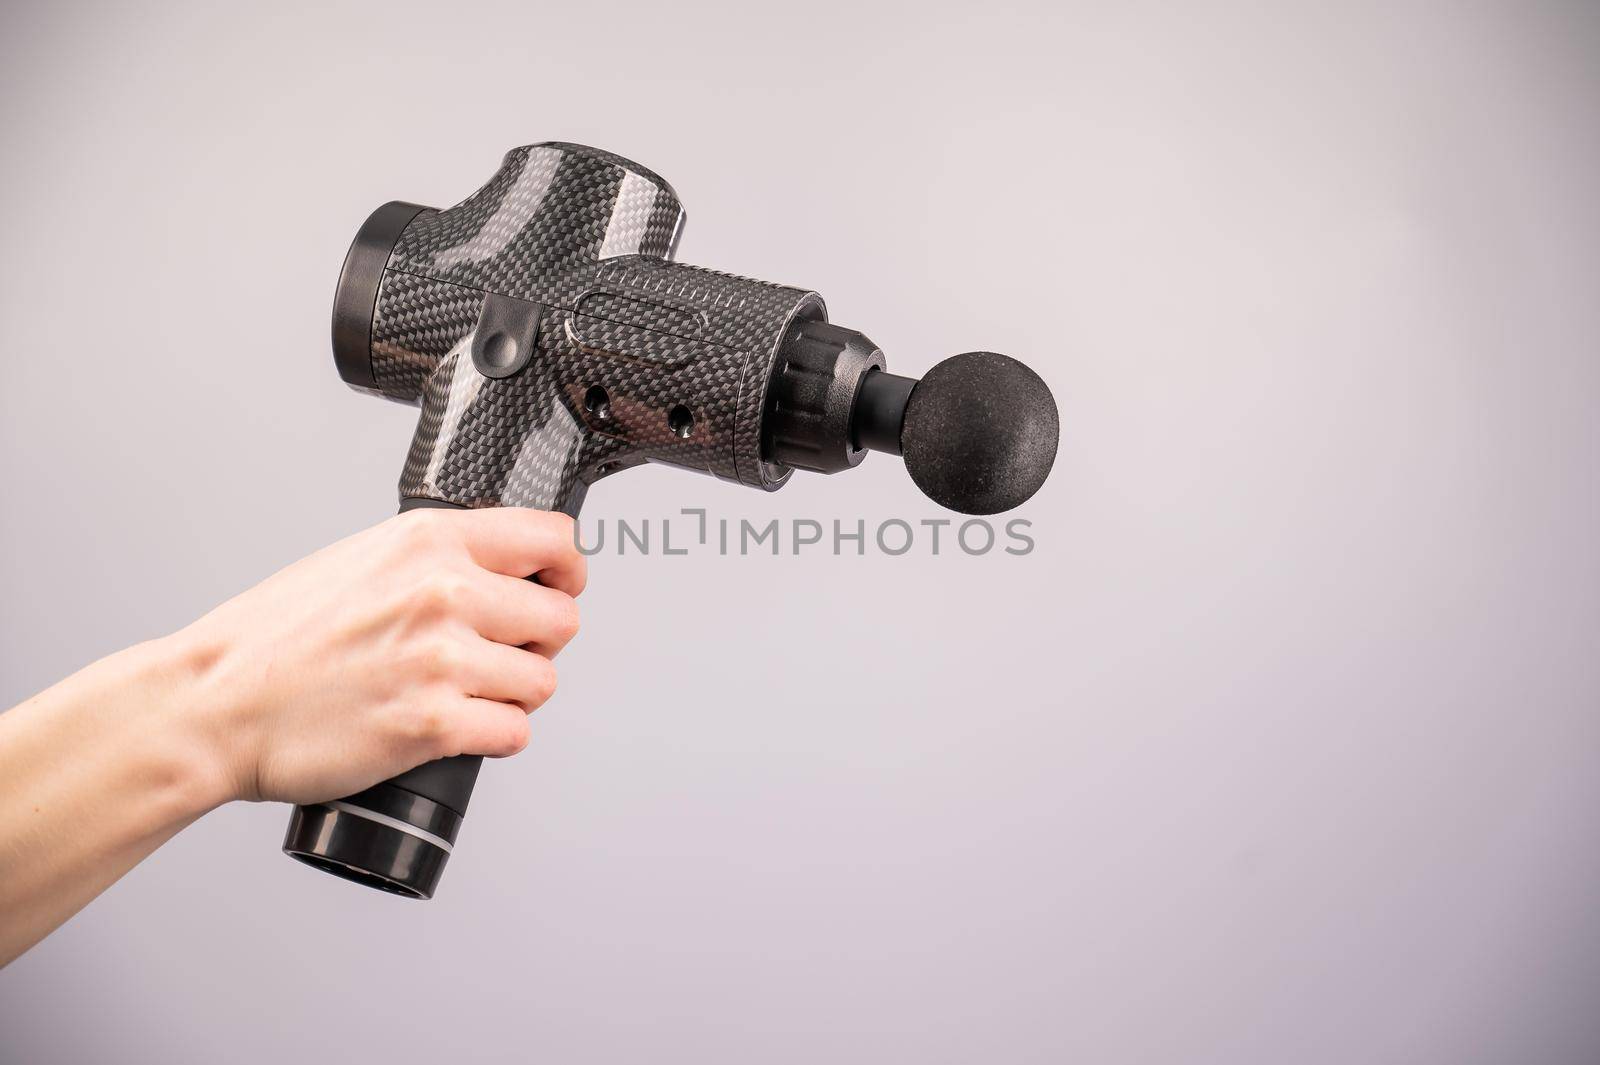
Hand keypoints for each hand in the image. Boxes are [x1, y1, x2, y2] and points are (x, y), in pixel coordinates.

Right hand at [176, 507, 585, 805]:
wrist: (214, 704)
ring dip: (515, 695)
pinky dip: (494, 738)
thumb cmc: (276, 636)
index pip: (553, 538)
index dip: (567, 570)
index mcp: (429, 540)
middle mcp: (443, 591)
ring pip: (543, 680)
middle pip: (562, 618)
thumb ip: (437, 557)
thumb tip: (505, 568)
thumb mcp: (362, 558)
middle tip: (501, 655)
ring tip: (468, 694)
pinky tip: (457, 728)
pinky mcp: (434, 723)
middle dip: (538, 643)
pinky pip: (515, 733)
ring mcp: (441, 658)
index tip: (560, 587)